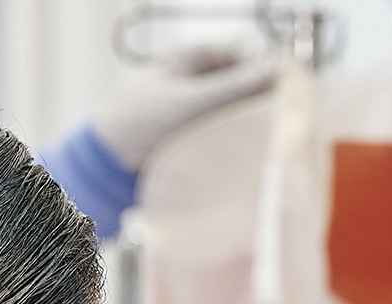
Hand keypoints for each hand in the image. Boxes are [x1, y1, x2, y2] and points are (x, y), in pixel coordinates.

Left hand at [92, 43, 276, 171]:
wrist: (111, 165)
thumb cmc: (138, 124)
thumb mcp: (189, 101)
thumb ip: (231, 87)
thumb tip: (274, 70)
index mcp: (194, 57)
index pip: (243, 50)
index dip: (263, 65)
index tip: (279, 87)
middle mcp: (203, 78)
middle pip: (248, 78)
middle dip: (263, 94)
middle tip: (277, 115)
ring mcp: (205, 106)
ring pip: (244, 106)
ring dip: (254, 119)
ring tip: (264, 134)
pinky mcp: (206, 135)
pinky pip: (234, 130)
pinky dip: (244, 137)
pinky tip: (250, 149)